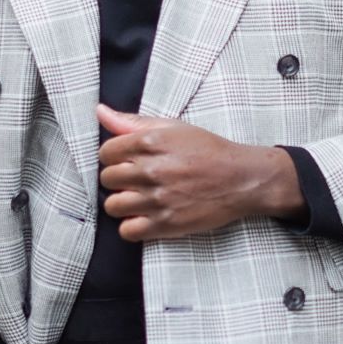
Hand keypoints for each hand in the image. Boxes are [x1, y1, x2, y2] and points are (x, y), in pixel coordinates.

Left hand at [97, 103, 306, 241]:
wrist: (242, 179)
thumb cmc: (209, 150)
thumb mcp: (173, 127)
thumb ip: (133, 122)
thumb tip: (100, 112)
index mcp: (151, 142)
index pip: (106, 152)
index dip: (115, 156)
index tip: (129, 160)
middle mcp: (152, 170)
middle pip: (107, 178)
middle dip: (119, 178)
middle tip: (137, 178)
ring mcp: (158, 199)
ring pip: (113, 205)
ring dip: (123, 202)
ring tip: (139, 198)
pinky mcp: (166, 224)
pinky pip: (128, 231)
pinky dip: (132, 226)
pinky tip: (145, 216)